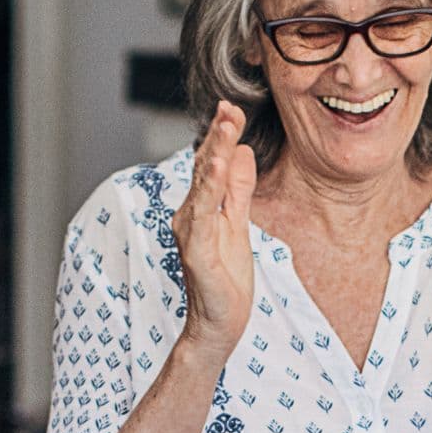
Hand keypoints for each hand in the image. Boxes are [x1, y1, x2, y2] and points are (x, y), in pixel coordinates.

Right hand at [170, 100, 258, 366]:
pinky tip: (216, 168)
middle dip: (217, 136)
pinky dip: (208, 190)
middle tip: (228, 107)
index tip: (231, 108)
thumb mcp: (239, 225)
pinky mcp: (197, 253)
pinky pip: (203, 216)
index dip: (220, 136)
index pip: (210, 164)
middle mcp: (189, 216)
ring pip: (202, 186)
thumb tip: (242, 151)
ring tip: (225, 127)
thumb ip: (238, 190)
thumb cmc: (225, 281)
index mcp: (200, 208)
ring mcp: (191, 234)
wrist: (219, 325)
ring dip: (213, 154)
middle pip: (203, 168)